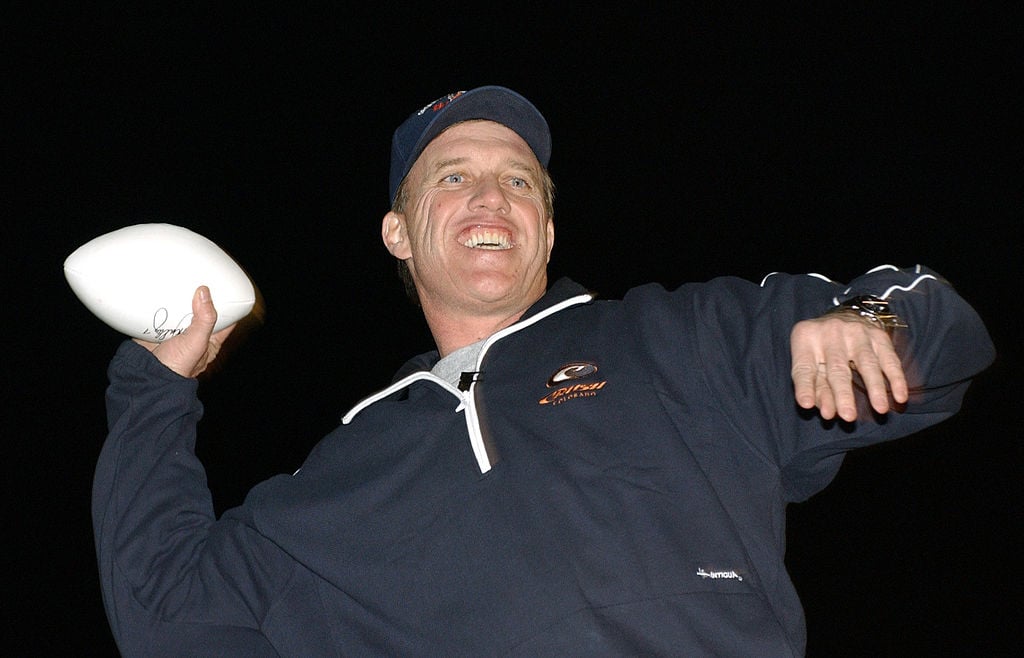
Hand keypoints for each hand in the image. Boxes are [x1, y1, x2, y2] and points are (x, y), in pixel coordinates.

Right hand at [133, 286, 235, 377]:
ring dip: (181, 301)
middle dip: (201, 300)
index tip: (226, 290)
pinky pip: (163, 314)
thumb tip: (205, 293)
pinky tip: (164, 293)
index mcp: (210, 342)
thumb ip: (204, 319)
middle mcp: (195, 337)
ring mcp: (176, 333)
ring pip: (183, 312)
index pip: (226, 322)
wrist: (146, 373)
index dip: (229, 307)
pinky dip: (163, 305)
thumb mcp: (197, 342)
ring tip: (183, 283)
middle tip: (200, 282)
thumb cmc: (176, 366)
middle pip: (202, 313)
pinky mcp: (159, 330)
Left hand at [790, 312, 908, 420]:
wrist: (843, 316)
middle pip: (837, 368)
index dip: (804, 387)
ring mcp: (856, 332)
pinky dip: (896, 378)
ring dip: (875, 388)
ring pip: (867, 363)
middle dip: (843, 394)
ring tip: (880, 409)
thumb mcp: (810, 364)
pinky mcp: (878, 335)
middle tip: (848, 417)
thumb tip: (828, 413)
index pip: (804, 368)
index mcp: (805, 339)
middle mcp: (830, 332)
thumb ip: (816, 389)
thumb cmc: (821, 349)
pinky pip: (889, 359)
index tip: (806, 404)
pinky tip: (900, 396)